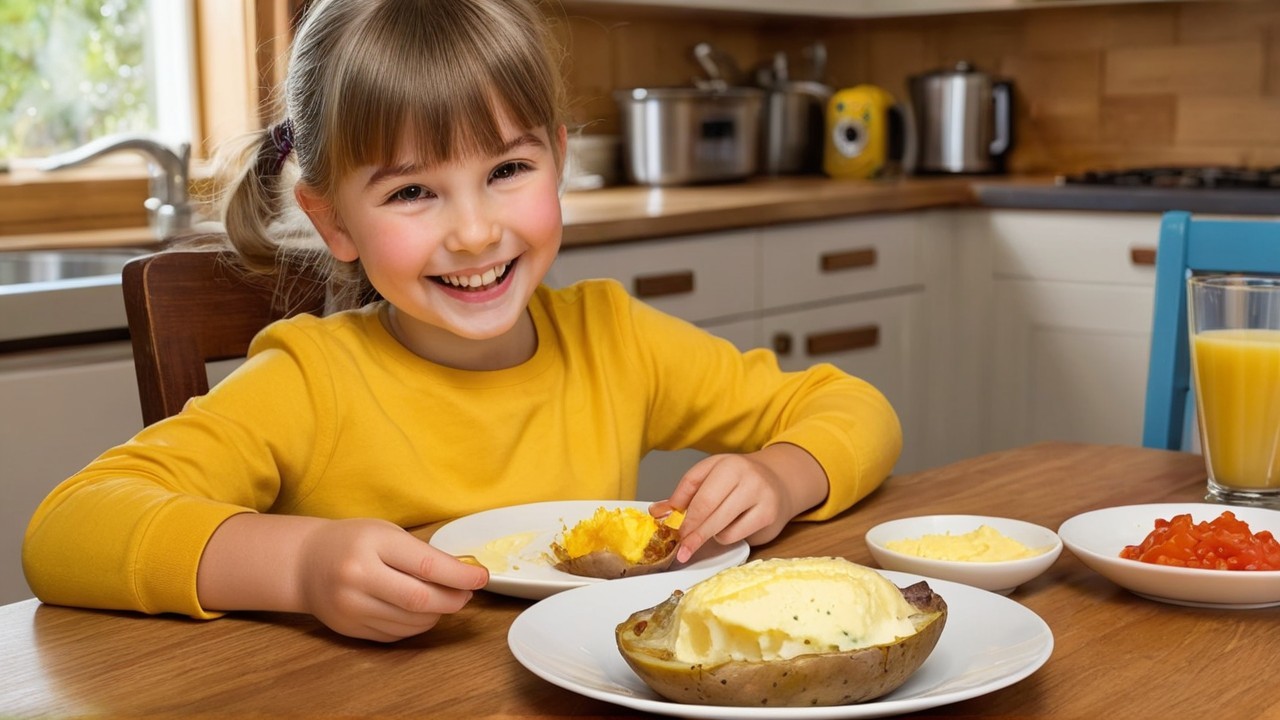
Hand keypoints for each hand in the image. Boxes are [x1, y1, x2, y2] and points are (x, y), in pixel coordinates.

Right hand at [295, 518, 487, 641]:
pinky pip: (396, 634)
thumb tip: (462, 575)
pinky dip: (417, 625)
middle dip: (453, 599)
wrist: (305, 563)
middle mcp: (358, 577)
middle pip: (421, 599)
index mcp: (371, 545)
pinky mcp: (350, 629)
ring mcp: (351, 607)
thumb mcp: (385, 533)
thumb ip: (420, 553)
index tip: (481, 577)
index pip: (426, 565)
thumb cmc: (352, 541)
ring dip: (437, 614)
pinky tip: (420, 612)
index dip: (459, 575)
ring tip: (444, 600)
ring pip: (411, 622)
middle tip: (466, 594)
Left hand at [650, 443, 827, 563]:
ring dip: (711, 534)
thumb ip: (685, 492)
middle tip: (682, 548)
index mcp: (728, 464)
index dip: (683, 516)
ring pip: (722, 528)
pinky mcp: (769, 517)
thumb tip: (658, 512)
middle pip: (708, 511)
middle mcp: (747, 478)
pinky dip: (727, 537)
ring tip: (714, 526)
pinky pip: (736, 536)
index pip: (698, 493)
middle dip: (691, 533)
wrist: (779, 481)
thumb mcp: (711, 475)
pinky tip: (730, 527)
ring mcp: (761, 497)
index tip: (672, 531)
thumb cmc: (739, 479)